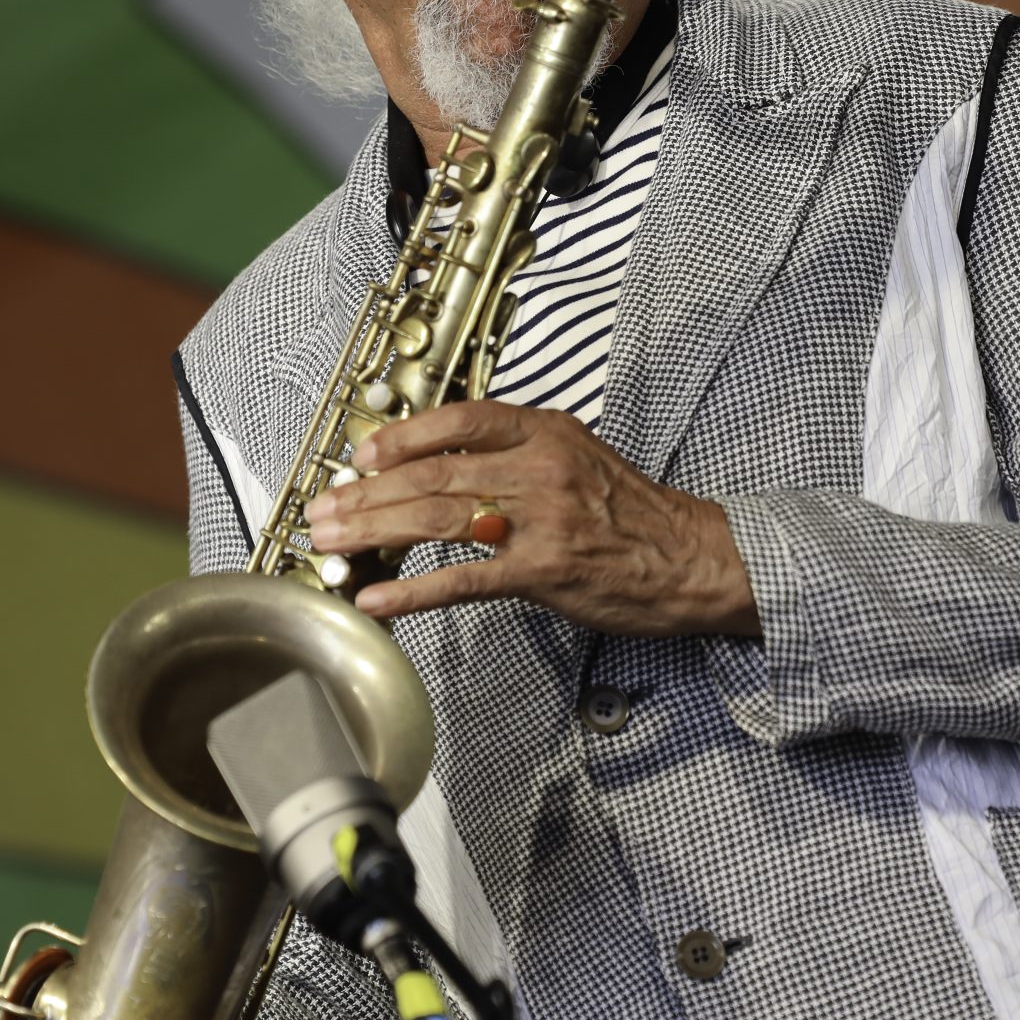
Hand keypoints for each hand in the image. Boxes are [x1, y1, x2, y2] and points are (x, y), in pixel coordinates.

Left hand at [302, 401, 759, 635]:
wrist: (694, 559)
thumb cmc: (633, 515)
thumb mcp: (578, 458)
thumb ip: (516, 456)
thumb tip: (443, 468)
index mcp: (546, 432)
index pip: (460, 420)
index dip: (402, 436)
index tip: (362, 454)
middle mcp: (539, 467)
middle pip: (433, 474)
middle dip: (368, 494)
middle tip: (325, 510)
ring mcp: (541, 519)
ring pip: (437, 519)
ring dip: (374, 532)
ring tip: (332, 544)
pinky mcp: (543, 572)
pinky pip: (463, 580)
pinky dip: (412, 591)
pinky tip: (376, 599)